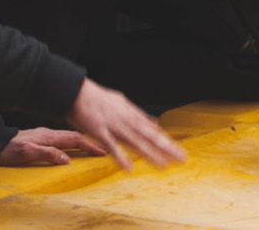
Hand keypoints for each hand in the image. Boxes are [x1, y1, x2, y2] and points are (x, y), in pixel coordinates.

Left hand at [0, 126, 107, 166]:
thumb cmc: (8, 151)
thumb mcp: (26, 153)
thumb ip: (47, 154)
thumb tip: (67, 160)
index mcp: (49, 137)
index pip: (75, 139)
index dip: (90, 145)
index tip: (103, 151)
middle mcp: (49, 134)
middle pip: (75, 136)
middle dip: (91, 142)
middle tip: (104, 149)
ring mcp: (45, 136)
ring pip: (69, 137)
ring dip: (83, 142)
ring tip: (94, 148)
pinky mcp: (40, 139)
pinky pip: (62, 140)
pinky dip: (73, 144)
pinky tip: (73, 148)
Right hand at [65, 78, 184, 170]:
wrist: (76, 91)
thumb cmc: (98, 98)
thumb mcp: (123, 103)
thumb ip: (139, 114)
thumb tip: (156, 122)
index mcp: (132, 112)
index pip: (152, 129)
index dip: (166, 140)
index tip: (178, 151)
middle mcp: (126, 118)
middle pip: (150, 135)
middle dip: (167, 148)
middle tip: (182, 159)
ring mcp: (114, 124)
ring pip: (135, 141)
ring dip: (150, 154)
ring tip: (164, 166)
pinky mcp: (99, 130)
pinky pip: (112, 146)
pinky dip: (121, 156)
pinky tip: (129, 168)